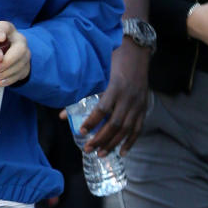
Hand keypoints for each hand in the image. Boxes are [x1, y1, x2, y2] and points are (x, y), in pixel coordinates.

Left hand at [0, 21, 29, 85]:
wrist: (6, 53)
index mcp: (8, 29)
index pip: (5, 27)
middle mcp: (19, 39)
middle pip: (19, 48)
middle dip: (7, 60)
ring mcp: (25, 53)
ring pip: (21, 63)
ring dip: (7, 72)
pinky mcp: (26, 66)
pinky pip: (21, 73)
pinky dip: (10, 79)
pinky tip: (0, 82)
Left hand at [60, 40, 149, 155]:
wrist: (137, 53)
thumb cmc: (112, 62)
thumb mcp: (97, 74)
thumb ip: (82, 94)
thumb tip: (63, 115)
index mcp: (115, 88)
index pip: (103, 109)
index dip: (92, 122)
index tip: (81, 132)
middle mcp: (128, 98)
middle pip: (115, 124)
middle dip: (101, 138)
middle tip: (88, 149)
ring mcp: (138, 104)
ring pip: (126, 129)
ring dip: (113, 144)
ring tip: (101, 154)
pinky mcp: (144, 108)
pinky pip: (138, 128)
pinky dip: (131, 142)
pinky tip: (123, 152)